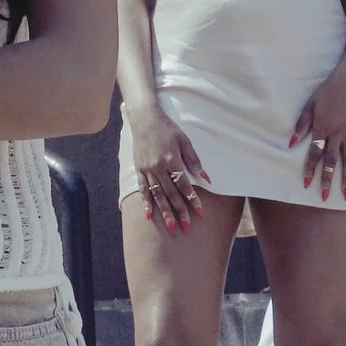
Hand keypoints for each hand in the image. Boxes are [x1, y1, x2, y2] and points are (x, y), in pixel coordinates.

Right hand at [127, 104, 208, 234]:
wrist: (144, 118)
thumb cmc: (167, 128)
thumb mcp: (184, 141)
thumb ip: (194, 160)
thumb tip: (206, 179)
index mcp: (171, 160)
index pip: (184, 185)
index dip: (193, 200)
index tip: (200, 213)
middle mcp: (158, 168)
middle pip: (171, 194)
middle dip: (180, 212)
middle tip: (186, 228)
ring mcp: (147, 169)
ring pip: (157, 195)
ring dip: (164, 212)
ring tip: (170, 227)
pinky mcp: (139, 169)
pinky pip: (142, 189)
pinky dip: (146, 202)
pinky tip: (148, 215)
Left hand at [292, 71, 345, 202]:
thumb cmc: (326, 92)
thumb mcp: (309, 105)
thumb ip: (301, 125)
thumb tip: (291, 144)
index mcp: (322, 128)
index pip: (315, 153)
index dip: (310, 169)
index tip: (307, 183)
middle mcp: (337, 134)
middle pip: (331, 161)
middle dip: (327, 179)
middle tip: (324, 197)